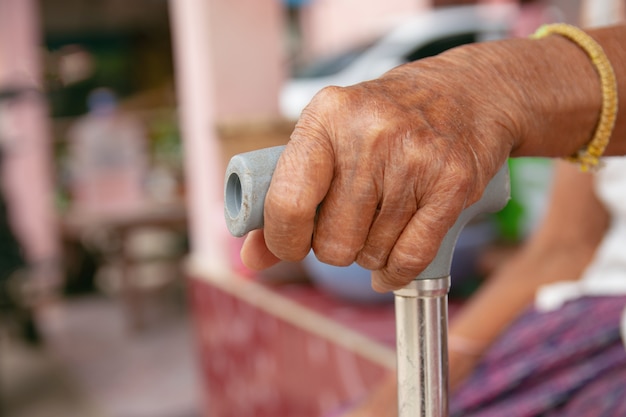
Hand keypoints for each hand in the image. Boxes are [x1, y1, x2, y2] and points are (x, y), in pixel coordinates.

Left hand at [242, 45, 519, 291]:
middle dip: (335, 246)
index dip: (285, 240)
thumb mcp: (328, 137)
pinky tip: (392, 263)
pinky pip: (410, 259)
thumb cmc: (383, 121)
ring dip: (370, 252)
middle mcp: (370, 135)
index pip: (287, 203)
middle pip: (333, 242)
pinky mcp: (453, 183)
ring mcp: (416, 159)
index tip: (294, 244)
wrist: (466, 92)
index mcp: (326, 117)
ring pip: (371, 254)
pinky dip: (395, 272)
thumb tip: (253, 259)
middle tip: (349, 224)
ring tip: (380, 219)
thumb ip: (283, 197)